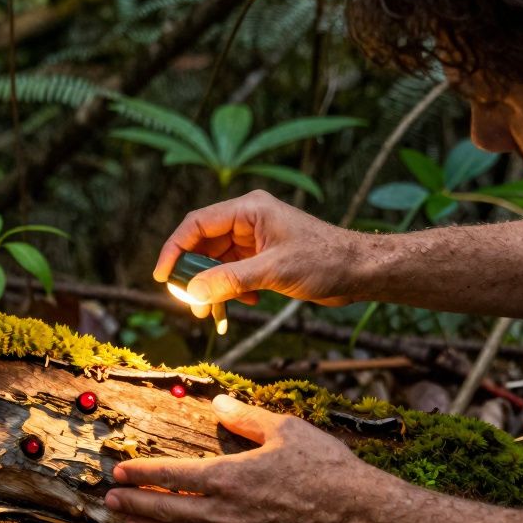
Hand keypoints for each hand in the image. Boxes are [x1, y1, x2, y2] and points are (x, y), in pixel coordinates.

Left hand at [104, 395, 392, 522]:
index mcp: (230, 477)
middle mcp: (227, 512)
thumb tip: (219, 401)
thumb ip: (246, 416)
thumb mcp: (286, 429)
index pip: (173, 475)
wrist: (359, 515)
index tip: (120, 471)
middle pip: (168, 511)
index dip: (142, 473)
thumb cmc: (326, 469)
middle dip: (135, 505)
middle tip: (110, 501)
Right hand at [154, 190, 364, 316]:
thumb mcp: (273, 271)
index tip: (162, 276)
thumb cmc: (325, 260)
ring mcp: (255, 239)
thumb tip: (192, 292)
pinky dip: (232, 290)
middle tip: (189, 303)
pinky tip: (245, 304)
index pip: (197, 224)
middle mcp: (248, 220)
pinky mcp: (264, 258)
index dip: (174, 249)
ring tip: (212, 312)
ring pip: (217, 263)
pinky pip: (234, 273)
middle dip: (194, 275)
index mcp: (249, 209)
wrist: (360, 271)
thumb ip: (230, 280)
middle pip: (203, 245)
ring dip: (212, 287)